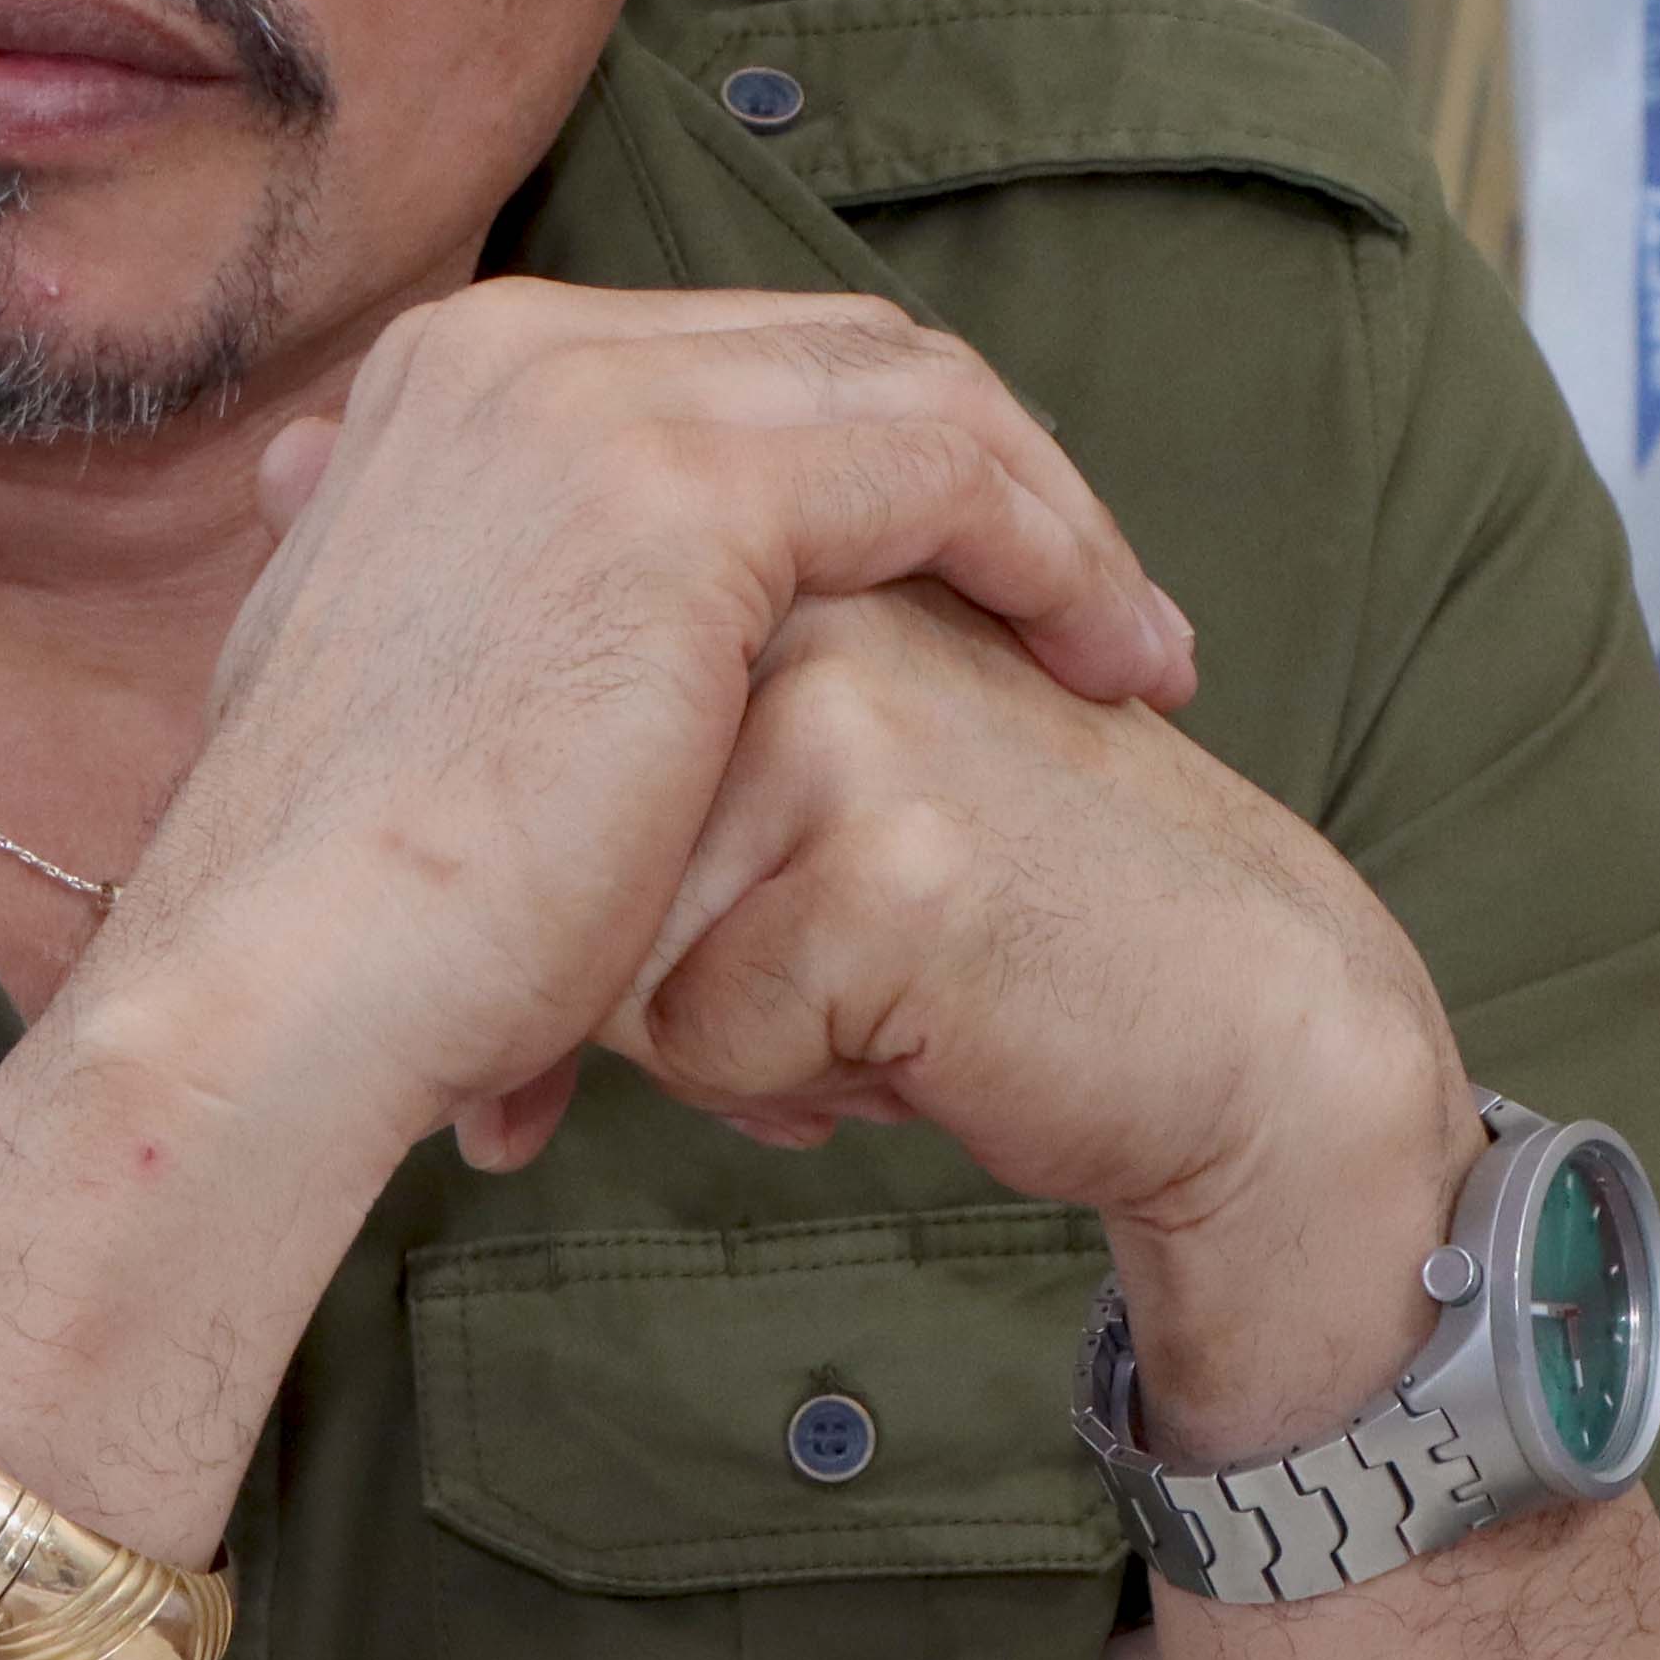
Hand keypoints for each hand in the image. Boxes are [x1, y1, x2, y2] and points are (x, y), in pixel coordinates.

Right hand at [88, 282, 1192, 1179]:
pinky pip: (943, 469)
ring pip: (915, 388)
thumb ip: (468, 619)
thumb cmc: (350, 907)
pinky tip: (1114, 658)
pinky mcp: (677, 490)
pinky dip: (1054, 551)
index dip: (885, 458)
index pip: (736, 360)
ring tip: (1137, 649)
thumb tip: (495, 646)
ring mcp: (590, 401)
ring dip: (1053, 509)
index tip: (984, 587)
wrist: (286, 988)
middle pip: (838, 346)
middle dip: (989, 468)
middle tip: (1097, 609)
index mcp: (449, 376)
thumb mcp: (403, 703)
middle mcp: (515, 348)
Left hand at [611, 584, 1480, 1461]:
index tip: (761, 928)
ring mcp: (845, 724)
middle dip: (667, 976)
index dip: (616, 901)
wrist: (1247, 1025)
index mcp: (774, 571)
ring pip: (609, 953)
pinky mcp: (885, 863)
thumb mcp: (813, 787)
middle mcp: (799, 615)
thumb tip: (412, 848)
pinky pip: (702, 1041)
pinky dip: (787, 1087)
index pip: (562, 770)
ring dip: (728, 1035)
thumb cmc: (1004, 921)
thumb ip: (658, 755)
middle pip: (574, 858)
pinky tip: (924, 1046)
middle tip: (856, 976)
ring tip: (890, 998)